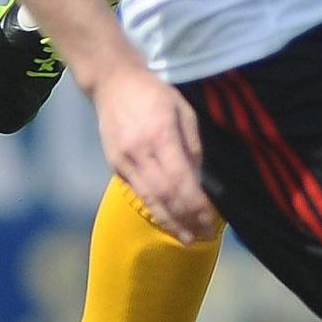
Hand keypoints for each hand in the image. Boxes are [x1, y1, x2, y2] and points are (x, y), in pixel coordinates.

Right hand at [90, 61, 217, 244]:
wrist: (112, 82)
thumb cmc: (153, 92)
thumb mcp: (182, 110)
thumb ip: (191, 145)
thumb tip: (197, 180)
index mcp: (161, 135)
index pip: (180, 180)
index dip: (196, 205)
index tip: (210, 220)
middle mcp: (140, 153)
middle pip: (165, 196)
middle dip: (185, 220)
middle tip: (203, 237)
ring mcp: (124, 161)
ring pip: (149, 200)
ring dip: (169, 223)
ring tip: (187, 239)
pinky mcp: (114, 166)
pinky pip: (137, 192)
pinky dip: (154, 209)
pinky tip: (167, 220)